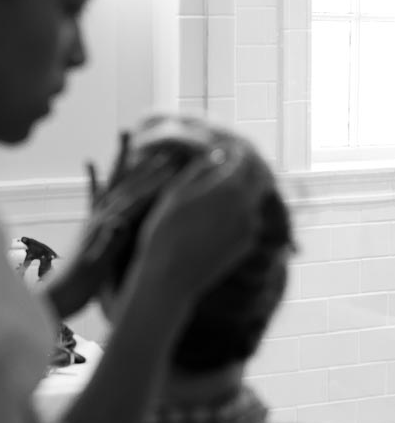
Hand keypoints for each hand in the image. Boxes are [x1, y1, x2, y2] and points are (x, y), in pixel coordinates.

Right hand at [133, 146, 263, 299]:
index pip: (244, 158)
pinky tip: (215, 213)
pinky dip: (238, 209)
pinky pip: (248, 217)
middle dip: (246, 167)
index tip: (225, 145)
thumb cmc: (165, 231)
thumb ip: (201, 169)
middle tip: (230, 161)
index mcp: (228, 187)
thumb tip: (218, 154)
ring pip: (253, 198)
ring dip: (242, 188)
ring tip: (218, 188)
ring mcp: (250, 226)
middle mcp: (246, 206)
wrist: (170, 276)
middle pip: (258, 177)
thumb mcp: (176, 192)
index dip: (236, 149)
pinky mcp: (246, 243)